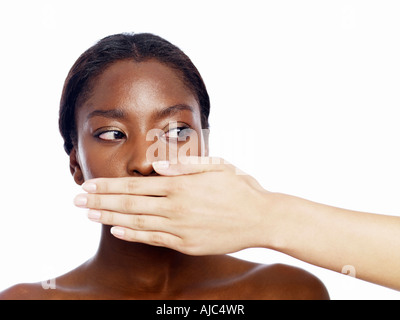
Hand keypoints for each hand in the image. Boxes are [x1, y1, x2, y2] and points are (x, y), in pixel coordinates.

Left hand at [74, 157, 273, 254]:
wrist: (261, 218)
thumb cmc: (240, 188)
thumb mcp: (216, 166)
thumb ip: (184, 165)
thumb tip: (155, 166)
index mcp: (181, 185)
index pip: (135, 185)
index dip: (109, 186)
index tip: (89, 185)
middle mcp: (176, 206)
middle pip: (130, 204)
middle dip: (100, 201)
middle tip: (76, 201)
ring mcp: (180, 227)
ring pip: (137, 222)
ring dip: (110, 218)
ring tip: (89, 216)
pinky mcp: (187, 244)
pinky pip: (154, 240)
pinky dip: (134, 235)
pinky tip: (117, 231)